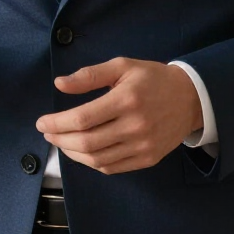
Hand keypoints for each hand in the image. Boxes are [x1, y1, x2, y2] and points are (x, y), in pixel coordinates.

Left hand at [35, 58, 201, 174]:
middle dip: (60, 139)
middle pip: (87, 142)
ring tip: (61, 142)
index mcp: (126, 99)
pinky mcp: (148, 159)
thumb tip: (59, 84)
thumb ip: (89, 75)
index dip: (57, 123)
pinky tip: (82, 152)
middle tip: (47, 132)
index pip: (82, 118)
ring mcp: (143, 146)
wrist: (191, 98)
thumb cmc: (152, 78)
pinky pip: (112, 167)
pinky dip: (92, 162)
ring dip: (72, 153)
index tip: (41, 122)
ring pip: (97, 159)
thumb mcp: (122, 66)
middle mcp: (135, 126)